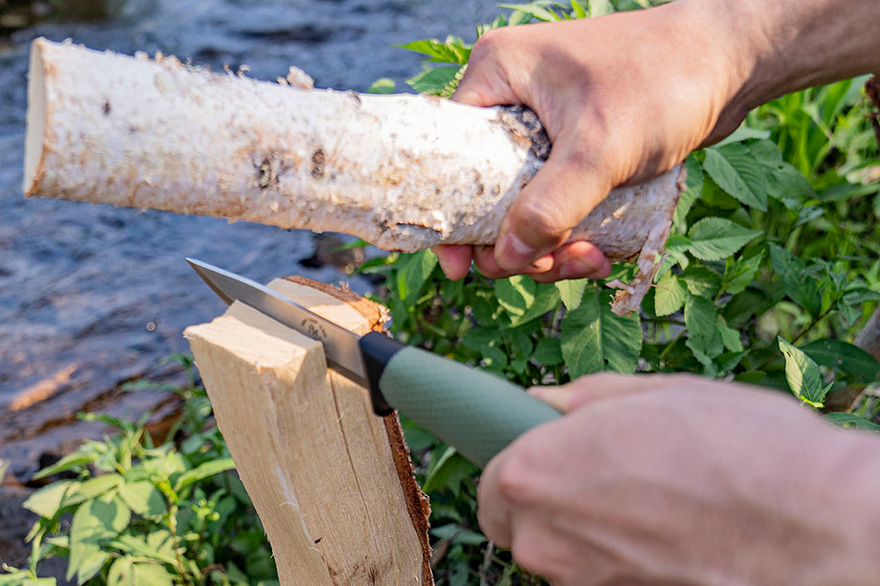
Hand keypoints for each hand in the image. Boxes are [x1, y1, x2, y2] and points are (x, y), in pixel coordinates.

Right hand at [435, 1, 749, 281]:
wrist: (731, 61)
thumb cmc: (663, 82)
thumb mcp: (599, 150)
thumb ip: (549, 208)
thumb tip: (504, 258)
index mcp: (498, 76)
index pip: (448, 154)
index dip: (449, 215)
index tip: (458, 266)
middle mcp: (513, 98)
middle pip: (485, 192)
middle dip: (515, 242)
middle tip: (546, 267)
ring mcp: (543, 125)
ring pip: (523, 206)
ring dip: (549, 247)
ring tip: (589, 260)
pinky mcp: (574, 146)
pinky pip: (557, 203)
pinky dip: (572, 234)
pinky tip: (600, 252)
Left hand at [478, 373, 879, 584]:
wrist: (825, 528)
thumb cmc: (743, 448)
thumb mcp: (656, 394)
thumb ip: (583, 401)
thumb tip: (543, 404)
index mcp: (538, 473)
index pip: (492, 481)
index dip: (517, 466)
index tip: (545, 456)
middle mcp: (548, 540)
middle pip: (519, 525)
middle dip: (544, 501)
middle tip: (599, 475)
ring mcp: (585, 585)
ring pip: (561, 556)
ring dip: (585, 531)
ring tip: (650, 502)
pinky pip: (600, 579)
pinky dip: (620, 560)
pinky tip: (669, 534)